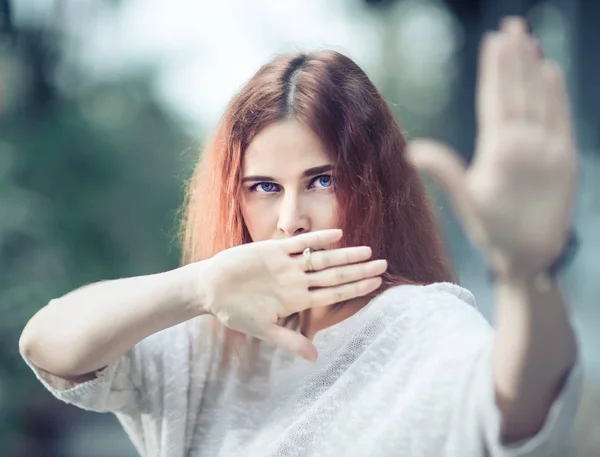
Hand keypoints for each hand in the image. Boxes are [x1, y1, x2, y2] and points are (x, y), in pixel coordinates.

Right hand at [200, 229, 386, 361]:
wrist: (211, 289)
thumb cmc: (236, 312)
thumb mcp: (264, 330)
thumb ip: (290, 341)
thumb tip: (315, 359)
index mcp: (297, 299)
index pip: (333, 292)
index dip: (356, 287)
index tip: (377, 283)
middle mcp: (297, 280)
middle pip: (334, 274)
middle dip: (360, 270)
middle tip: (385, 265)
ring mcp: (287, 265)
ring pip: (322, 258)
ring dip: (345, 255)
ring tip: (368, 251)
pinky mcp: (273, 250)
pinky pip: (300, 244)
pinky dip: (318, 239)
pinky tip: (337, 234)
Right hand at [406, 17, 577, 277]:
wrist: (535, 254)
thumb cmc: (493, 229)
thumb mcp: (465, 202)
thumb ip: (444, 171)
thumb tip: (414, 149)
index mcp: (501, 151)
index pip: (496, 98)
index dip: (495, 67)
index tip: (494, 39)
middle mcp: (530, 143)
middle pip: (520, 90)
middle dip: (516, 55)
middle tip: (512, 25)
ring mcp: (552, 148)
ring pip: (543, 98)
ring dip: (535, 67)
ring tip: (529, 39)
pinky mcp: (567, 157)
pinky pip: (562, 116)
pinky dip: (557, 93)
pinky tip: (552, 71)